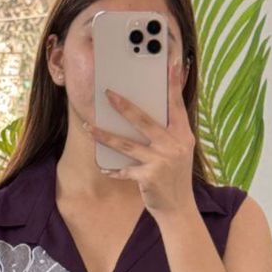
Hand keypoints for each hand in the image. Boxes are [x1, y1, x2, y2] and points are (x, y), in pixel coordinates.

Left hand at [82, 59, 195, 216]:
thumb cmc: (175, 176)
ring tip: (88, 127)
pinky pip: (125, 170)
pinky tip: (103, 167)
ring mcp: (161, 161)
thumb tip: (148, 112)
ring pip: (127, 144)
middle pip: (144, 120)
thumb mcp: (180, 151)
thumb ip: (169, 132)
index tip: (171, 63)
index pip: (177, 105)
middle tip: (108, 93)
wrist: (179, 208)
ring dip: (105, 135)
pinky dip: (113, 170)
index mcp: (183, 135)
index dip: (174, 85)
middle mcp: (174, 145)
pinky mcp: (149, 177)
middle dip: (124, 106)